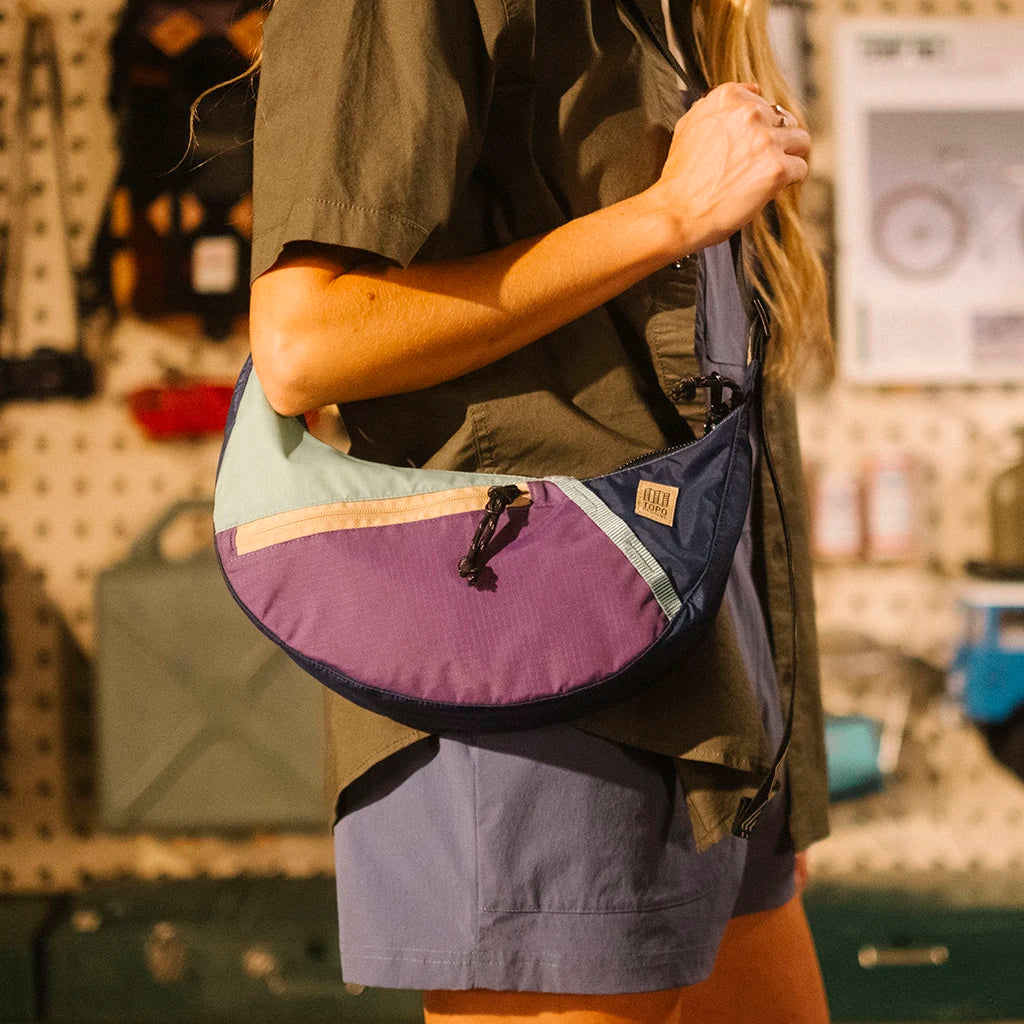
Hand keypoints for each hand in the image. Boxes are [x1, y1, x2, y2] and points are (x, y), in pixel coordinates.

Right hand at [648, 82, 810, 252]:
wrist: (678, 212)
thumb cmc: (681, 178)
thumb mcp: (689, 126)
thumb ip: (717, 105)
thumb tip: (750, 89)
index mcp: (728, 97)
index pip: (763, 103)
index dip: (759, 127)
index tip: (748, 146)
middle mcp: (749, 113)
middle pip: (785, 121)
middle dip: (775, 142)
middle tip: (755, 166)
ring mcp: (765, 140)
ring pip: (800, 141)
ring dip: (787, 158)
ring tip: (766, 176)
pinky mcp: (777, 168)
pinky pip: (800, 169)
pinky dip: (788, 181)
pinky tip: (768, 189)